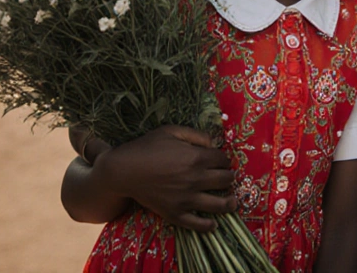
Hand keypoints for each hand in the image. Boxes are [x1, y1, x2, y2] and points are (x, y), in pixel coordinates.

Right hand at [96, 125, 235, 231]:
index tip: (222, 162)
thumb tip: (214, 144)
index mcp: (196, 158)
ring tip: (233, 202)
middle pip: (225, 180)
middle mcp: (195, 179)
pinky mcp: (175, 213)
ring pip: (218, 204)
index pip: (223, 160)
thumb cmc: (147, 147)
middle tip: (228, 178)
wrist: (123, 171)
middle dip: (230, 178)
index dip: (225, 160)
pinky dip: (208, 225)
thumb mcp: (171, 131)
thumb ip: (196, 135)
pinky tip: (214, 224)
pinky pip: (196, 224)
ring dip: (230, 202)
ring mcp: (186, 198)